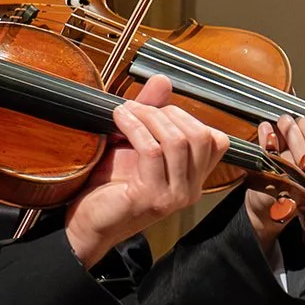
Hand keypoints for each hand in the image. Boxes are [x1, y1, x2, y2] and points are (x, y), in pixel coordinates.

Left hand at [65, 76, 228, 266]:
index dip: (188, 117)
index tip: (157, 111)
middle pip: (199, 136)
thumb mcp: (136, 145)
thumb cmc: (110, 187)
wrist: (88, 224)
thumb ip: (151, 115)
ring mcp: (174, 196)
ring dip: (149, 118)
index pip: (216, 141)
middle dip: (167, 113)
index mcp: (193, 179)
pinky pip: (152, 150)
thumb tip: (163, 80)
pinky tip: (119, 119)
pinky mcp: (152, 197)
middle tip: (137, 108)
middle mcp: (191, 190)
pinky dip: (135, 128)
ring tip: (126, 112)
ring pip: (177, 141)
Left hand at [246, 115, 304, 244]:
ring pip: (298, 153)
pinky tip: (266, 128)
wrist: (270, 206)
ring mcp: (300, 189)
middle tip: (300, 120)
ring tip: (285, 121)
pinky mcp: (274, 188)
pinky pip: (270, 157)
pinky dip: (267, 137)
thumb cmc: (304, 178)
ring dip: (290, 129)